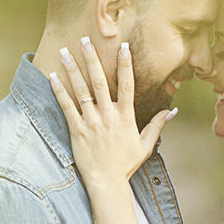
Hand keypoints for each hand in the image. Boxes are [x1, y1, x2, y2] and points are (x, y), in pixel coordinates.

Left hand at [48, 36, 176, 189]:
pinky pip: (66, 107)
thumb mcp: (145, 145)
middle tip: (85, 40)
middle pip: (100, 82)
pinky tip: (52, 77)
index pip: (128, 85)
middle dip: (92, 59)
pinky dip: (59, 91)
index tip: (123, 47)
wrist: (107, 183)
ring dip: (72, 69)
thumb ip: (157, 125)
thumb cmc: (125, 165)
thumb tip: (171, 110)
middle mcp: (108, 116)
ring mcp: (91, 123)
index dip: (126, 65)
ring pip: (81, 90)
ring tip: (64, 51)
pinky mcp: (76, 131)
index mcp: (126, 117)